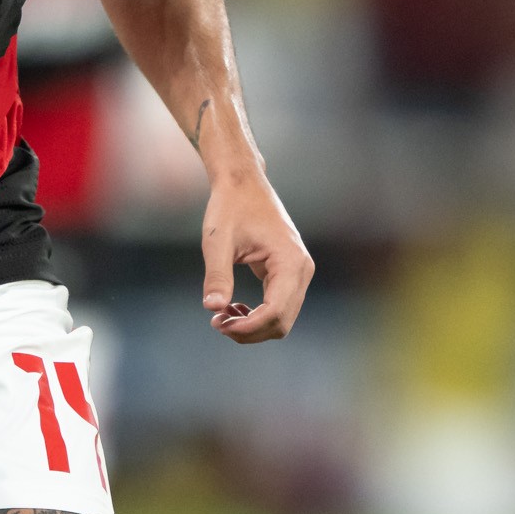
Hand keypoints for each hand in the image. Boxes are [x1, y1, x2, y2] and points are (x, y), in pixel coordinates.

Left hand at [202, 170, 311, 342]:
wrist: (242, 183)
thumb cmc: (230, 207)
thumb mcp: (218, 241)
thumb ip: (217, 275)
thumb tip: (212, 307)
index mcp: (290, 261)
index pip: (276, 311)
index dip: (249, 327)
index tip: (218, 323)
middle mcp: (301, 270)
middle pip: (282, 322)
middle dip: (249, 330)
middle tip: (216, 322)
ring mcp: (298, 273)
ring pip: (282, 318)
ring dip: (252, 326)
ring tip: (221, 317)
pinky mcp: (289, 274)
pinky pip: (278, 306)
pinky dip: (257, 315)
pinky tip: (232, 307)